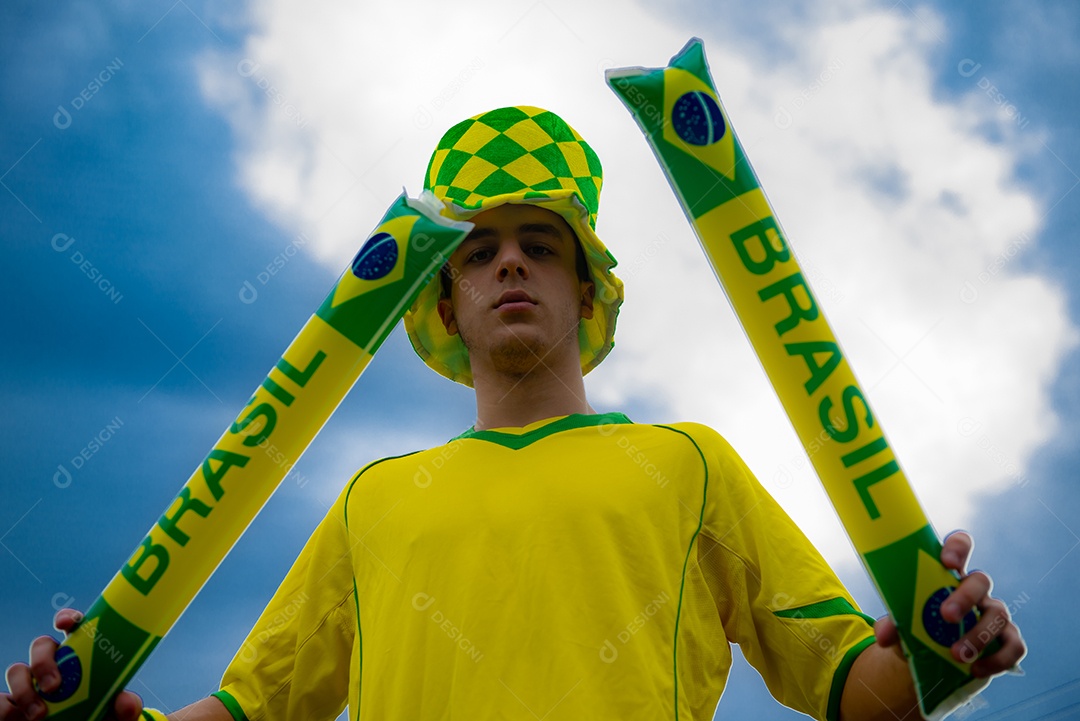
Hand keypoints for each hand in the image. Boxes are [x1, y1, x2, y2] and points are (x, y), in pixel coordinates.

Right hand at [2, 609, 143, 720]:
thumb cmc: (96, 718)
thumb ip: (124, 707)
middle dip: (44, 660)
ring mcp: (31, 684)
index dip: (67, 618)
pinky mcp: (12, 705)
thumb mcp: (114, 715)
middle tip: (55, 685)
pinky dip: (6, 707)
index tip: (67, 624)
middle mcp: (53, 666)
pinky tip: (17, 718)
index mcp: (80, 657)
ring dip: (25, 688)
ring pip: (16, 670)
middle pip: (42, 645)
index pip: (72, 627)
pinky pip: (1, 701)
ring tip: (40, 714)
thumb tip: (127, 703)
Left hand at [874, 530, 1026, 677]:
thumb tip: (884, 634)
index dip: (958, 548)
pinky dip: (996, 659)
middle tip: (946, 616)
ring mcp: (993, 613)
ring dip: (978, 635)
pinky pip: (1013, 646)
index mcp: (948, 575)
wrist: (931, 659)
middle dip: (965, 597)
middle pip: (981, 581)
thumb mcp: (902, 625)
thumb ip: (893, 624)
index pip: (960, 546)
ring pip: (998, 614)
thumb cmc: (917, 629)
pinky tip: (975, 668)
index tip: (947, 562)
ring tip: (956, 655)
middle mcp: (975, 590)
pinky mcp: (1006, 639)